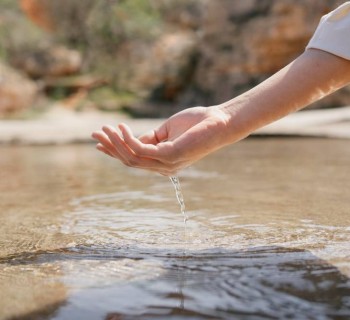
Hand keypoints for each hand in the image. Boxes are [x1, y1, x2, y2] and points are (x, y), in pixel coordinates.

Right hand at [91, 106, 229, 175]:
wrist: (219, 121)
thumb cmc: (196, 124)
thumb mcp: (166, 131)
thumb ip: (149, 138)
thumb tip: (130, 138)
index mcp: (162, 162)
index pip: (134, 160)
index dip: (114, 151)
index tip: (99, 142)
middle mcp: (163, 167)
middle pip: (129, 161)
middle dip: (110, 147)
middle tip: (95, 133)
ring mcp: (166, 164)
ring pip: (132, 158)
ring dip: (115, 143)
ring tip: (104, 128)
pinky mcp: (170, 156)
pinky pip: (141, 150)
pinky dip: (128, 139)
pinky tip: (121, 128)